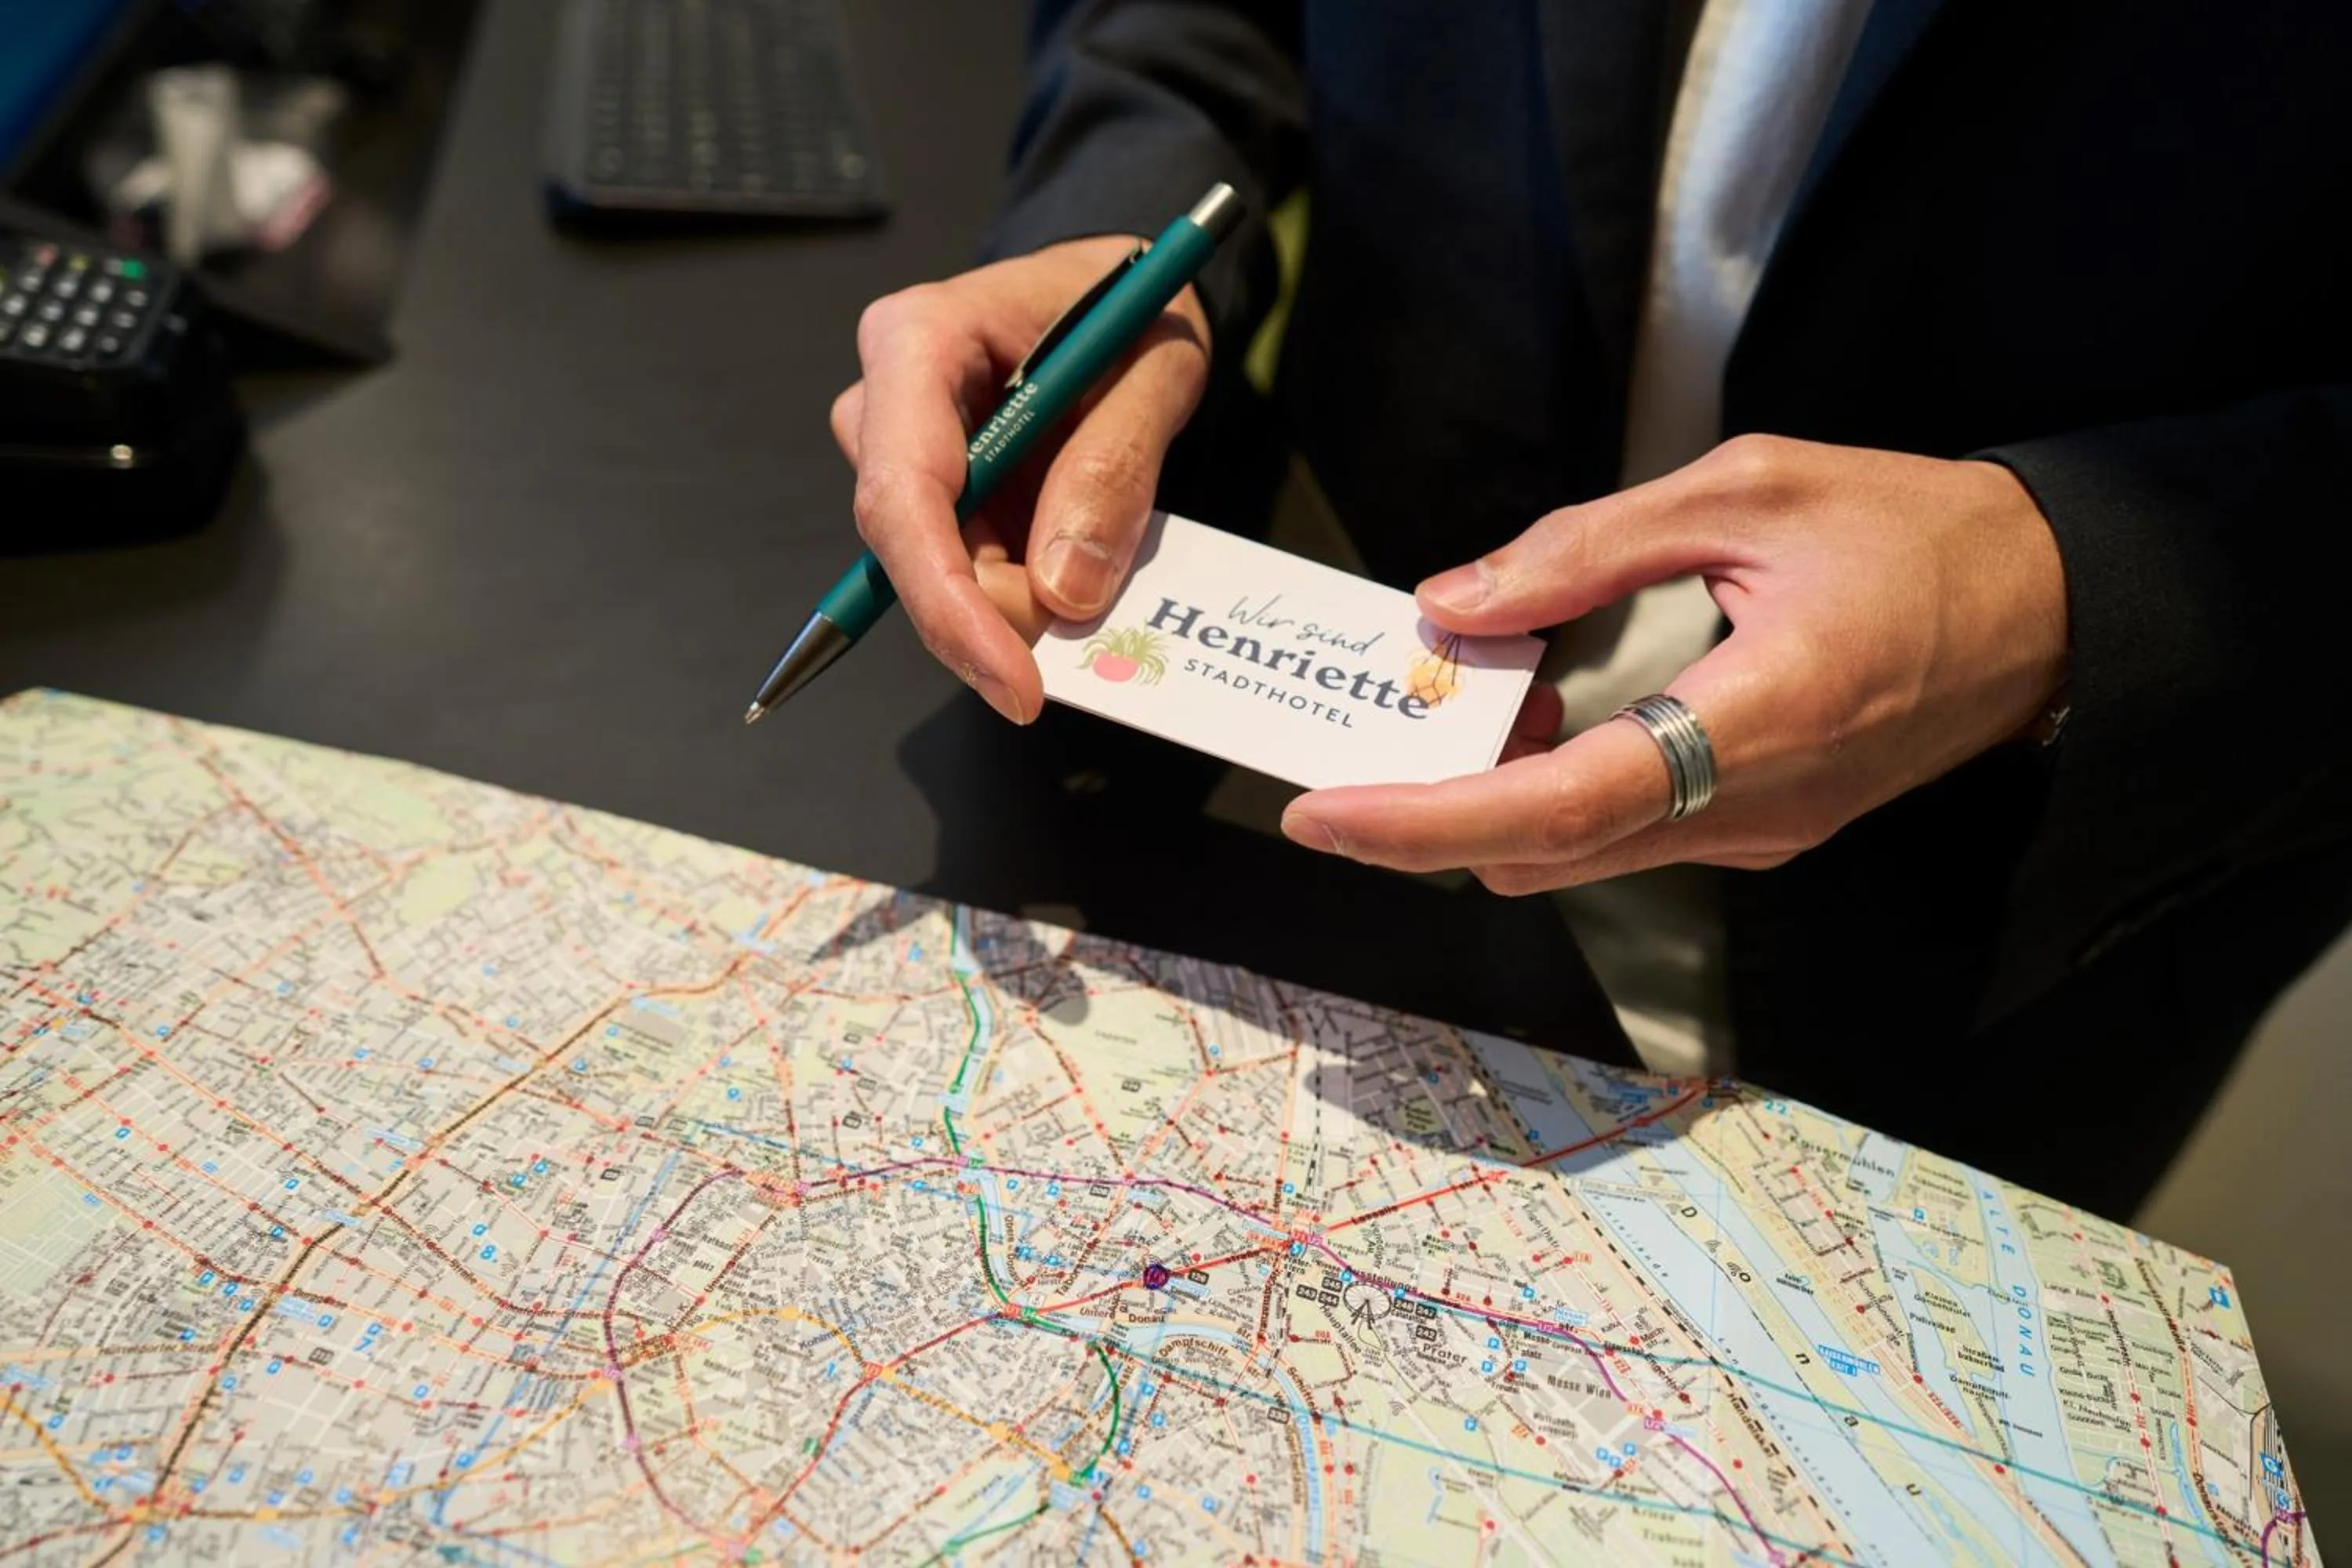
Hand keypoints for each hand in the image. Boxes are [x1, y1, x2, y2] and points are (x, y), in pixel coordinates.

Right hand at [833, 238, 1210, 722]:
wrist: (1116, 290)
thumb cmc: (1128, 304)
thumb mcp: (1155, 368)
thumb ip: (1114, 468)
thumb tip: (1065, 589)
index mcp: (918, 339)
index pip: (904, 492)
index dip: (950, 602)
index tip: (1014, 683)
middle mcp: (884, 396)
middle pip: (909, 544)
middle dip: (993, 613)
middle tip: (1084, 627)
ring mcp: (895, 447)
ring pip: (935, 569)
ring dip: (1015, 598)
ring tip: (1094, 555)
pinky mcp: (925, 490)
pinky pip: (960, 567)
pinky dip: (1019, 588)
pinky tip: (1070, 560)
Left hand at [1279, 436, 2070, 891]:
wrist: (2054, 605)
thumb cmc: (1915, 531)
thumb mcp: (1747, 490)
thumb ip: (1588, 548)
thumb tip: (1452, 605)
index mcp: (1756, 723)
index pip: (1558, 807)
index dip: (1426, 820)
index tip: (1322, 813)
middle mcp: (1754, 811)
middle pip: (1545, 849)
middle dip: (1430, 809)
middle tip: (1362, 735)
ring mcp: (1762, 836)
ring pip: (1581, 849)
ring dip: (1493, 796)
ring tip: (1453, 701)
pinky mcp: (1765, 831)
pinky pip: (1629, 830)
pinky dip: (1554, 788)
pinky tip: (1535, 714)